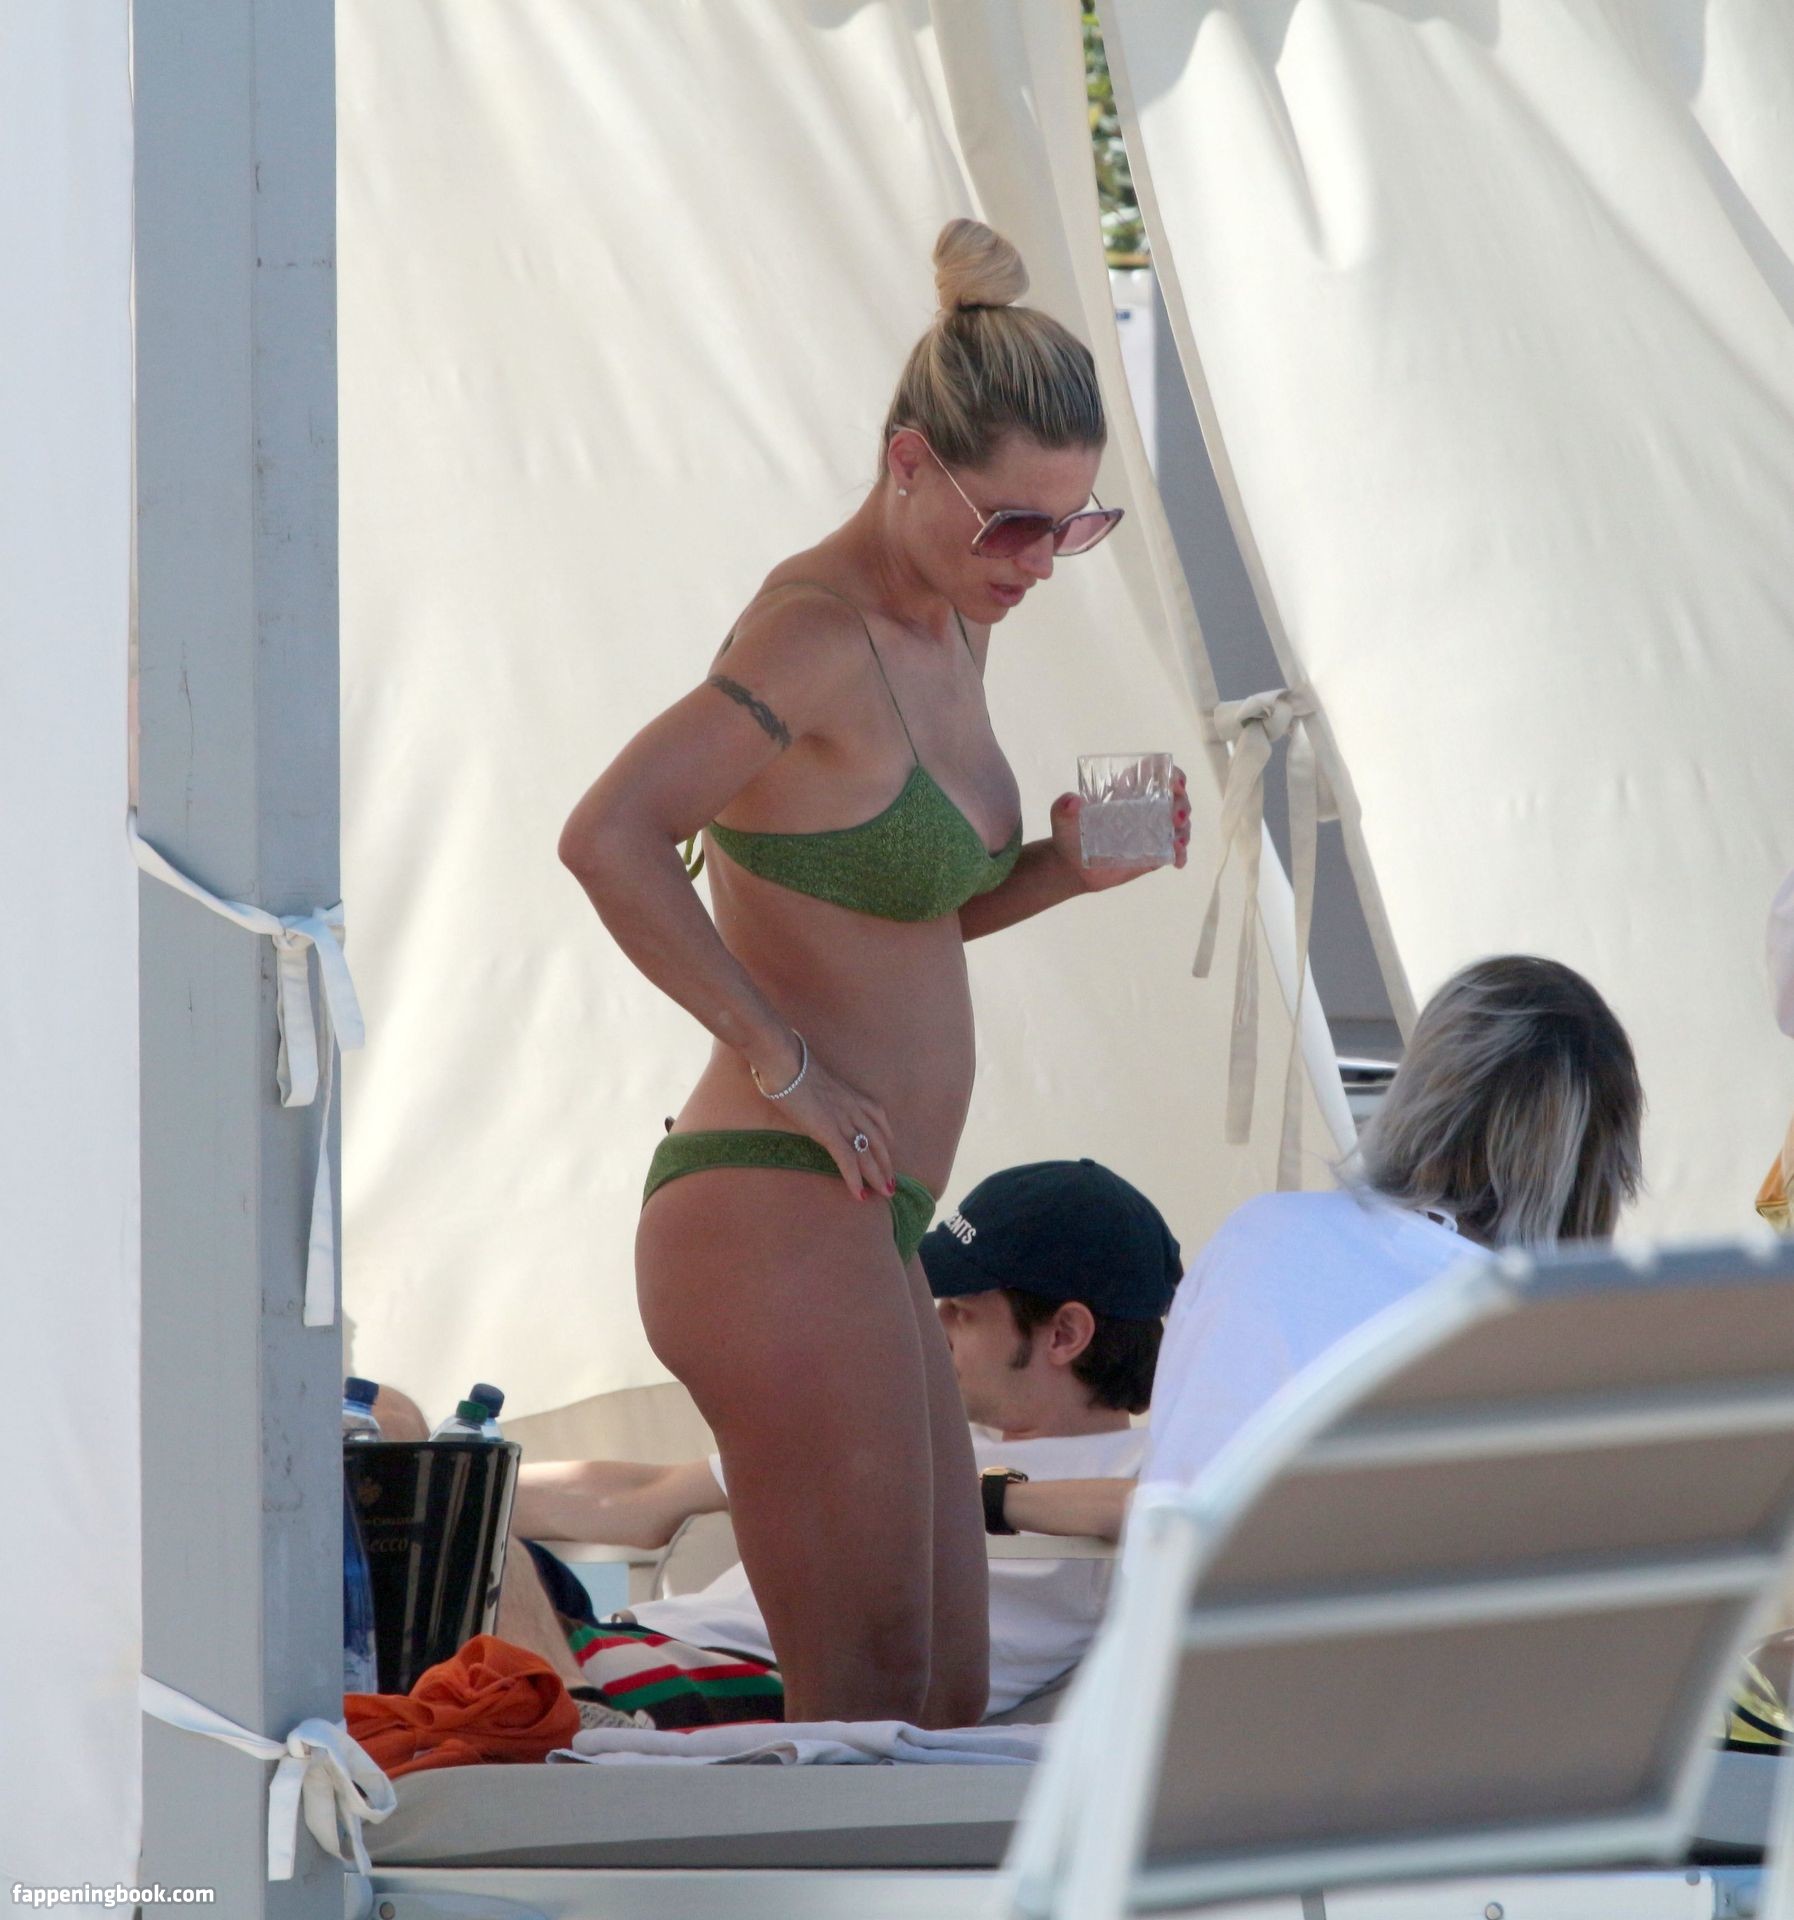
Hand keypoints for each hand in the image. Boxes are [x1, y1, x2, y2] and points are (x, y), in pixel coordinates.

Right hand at [745, 1031, 896, 1201]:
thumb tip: (813, 1100)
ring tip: (884, 1193)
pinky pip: (847, 1159)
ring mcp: (843, 1120)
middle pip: (878, 1141)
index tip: (888, 1153)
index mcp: (852, 1095)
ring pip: (867, 1153)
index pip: (879, 1120)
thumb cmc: (793, 1066)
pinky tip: (859, 1194)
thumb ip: (822, 1092)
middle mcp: (853, 1108)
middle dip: (886, 1163)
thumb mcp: (815, 1080)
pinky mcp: (828, 1131)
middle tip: (891, 1182)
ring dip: (877, 1176)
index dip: (885, 1140)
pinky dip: (854, 1179)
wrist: (785, 1061)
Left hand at [1050, 765, 1190, 892]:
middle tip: (1175, 817)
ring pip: (1180, 825)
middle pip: (1176, 799)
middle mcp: (1147, 808)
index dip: (1172, 775)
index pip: (1157, 775)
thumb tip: (1072, 801)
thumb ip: (1063, 808)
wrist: (1072, 868)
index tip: (1176, 783)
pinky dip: (1181, 855)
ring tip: (1178, 841)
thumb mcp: (1062, 819)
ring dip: (1185, 831)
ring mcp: (1154, 832)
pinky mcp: (1155, 854)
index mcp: (1129, 792)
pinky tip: (1177, 861)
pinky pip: (1175, 852)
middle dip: (1182, 804)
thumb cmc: (1070, 835)